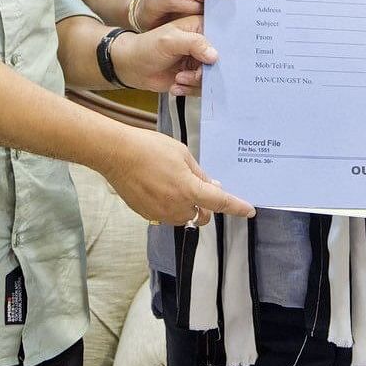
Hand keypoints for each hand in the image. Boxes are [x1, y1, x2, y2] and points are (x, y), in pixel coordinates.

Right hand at [103, 127, 255, 227]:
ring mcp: (160, 214)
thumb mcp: (182, 154)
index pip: (220, 203)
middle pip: (201, 216)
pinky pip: (166, 215)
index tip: (249, 210)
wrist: (116, 154)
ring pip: (184, 217)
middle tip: (201, 188)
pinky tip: (161, 187)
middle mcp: (176, 207)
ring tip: (175, 183)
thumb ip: (199, 174)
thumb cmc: (150, 148)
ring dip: (188, 206)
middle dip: (206, 207)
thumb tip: (212, 186)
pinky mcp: (146, 214)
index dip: (237, 207)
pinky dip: (171, 206)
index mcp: (189, 189)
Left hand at [112, 16, 213, 95]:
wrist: (133, 67)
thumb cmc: (147, 47)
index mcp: (200, 26)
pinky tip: (176, 86)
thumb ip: (193, 43)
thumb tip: (215, 56)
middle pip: (219, 61)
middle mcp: (203, 44)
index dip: (221, 50)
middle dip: (205, 72)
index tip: (210, 60)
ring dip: (195, 82)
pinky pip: (202, 87)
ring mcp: (199, 61)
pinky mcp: (194, 76)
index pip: (222, 36)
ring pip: (211, 76)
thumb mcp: (170, 40)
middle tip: (189, 75)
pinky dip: (189, 89)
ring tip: (178, 79)